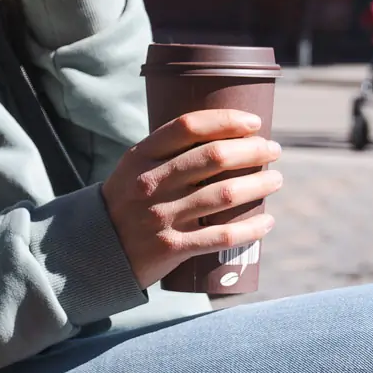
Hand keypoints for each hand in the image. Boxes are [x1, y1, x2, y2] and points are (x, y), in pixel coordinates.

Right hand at [101, 110, 282, 288]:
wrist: (96, 251)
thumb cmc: (127, 203)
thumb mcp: (134, 170)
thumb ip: (168, 154)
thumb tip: (226, 140)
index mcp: (140, 157)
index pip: (188, 127)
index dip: (226, 120)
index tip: (254, 123)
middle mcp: (150, 183)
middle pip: (213, 157)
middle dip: (253, 150)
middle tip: (272, 150)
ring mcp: (160, 216)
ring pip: (224, 194)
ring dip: (259, 184)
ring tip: (276, 180)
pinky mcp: (171, 247)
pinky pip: (221, 236)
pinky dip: (251, 228)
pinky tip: (267, 221)